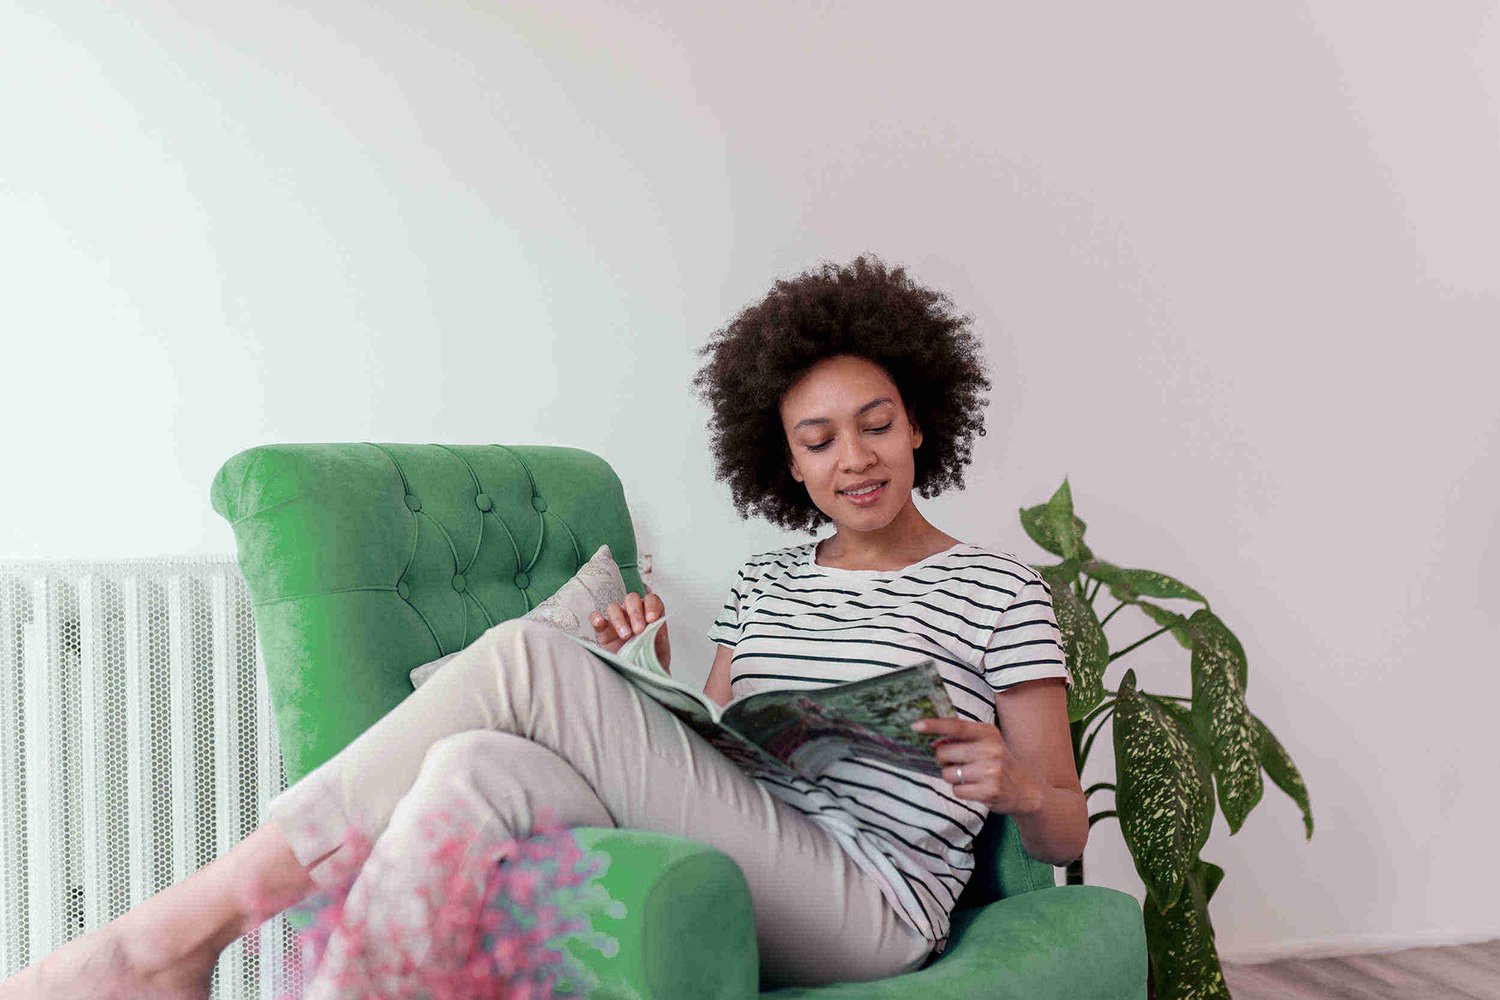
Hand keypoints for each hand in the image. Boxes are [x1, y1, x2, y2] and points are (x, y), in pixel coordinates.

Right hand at [588, 585, 670, 672]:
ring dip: (619, 619)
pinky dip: (596, 618)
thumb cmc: (650, 662)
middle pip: (632, 599)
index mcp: (650, 616)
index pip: (651, 600)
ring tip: (625, 635)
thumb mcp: (659, 652)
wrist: (637, 678)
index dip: (651, 606)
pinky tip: (600, 623)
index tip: (652, 619)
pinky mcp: (602, 631)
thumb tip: (654, 630)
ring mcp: (617, 621)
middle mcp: (633, 614)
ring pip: (614, 608)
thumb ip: (658, 638)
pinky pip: (595, 617)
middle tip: (639, 630)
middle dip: (636, 613)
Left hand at [911, 717, 1042, 814]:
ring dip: (953, 778)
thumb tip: (934, 744)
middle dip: (943, 761)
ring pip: (948, 774)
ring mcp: (991, 770)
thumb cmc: (999, 763)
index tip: (915, 726)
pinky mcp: (989, 791)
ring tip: (970, 777)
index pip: (956, 726)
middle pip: (944, 753)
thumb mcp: (986, 743)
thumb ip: (961, 740)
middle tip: (957, 764)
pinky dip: (961, 791)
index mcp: (988, 732)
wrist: (1026, 789)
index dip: (934, 725)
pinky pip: (957, 791)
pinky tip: (975, 789)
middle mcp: (991, 749)